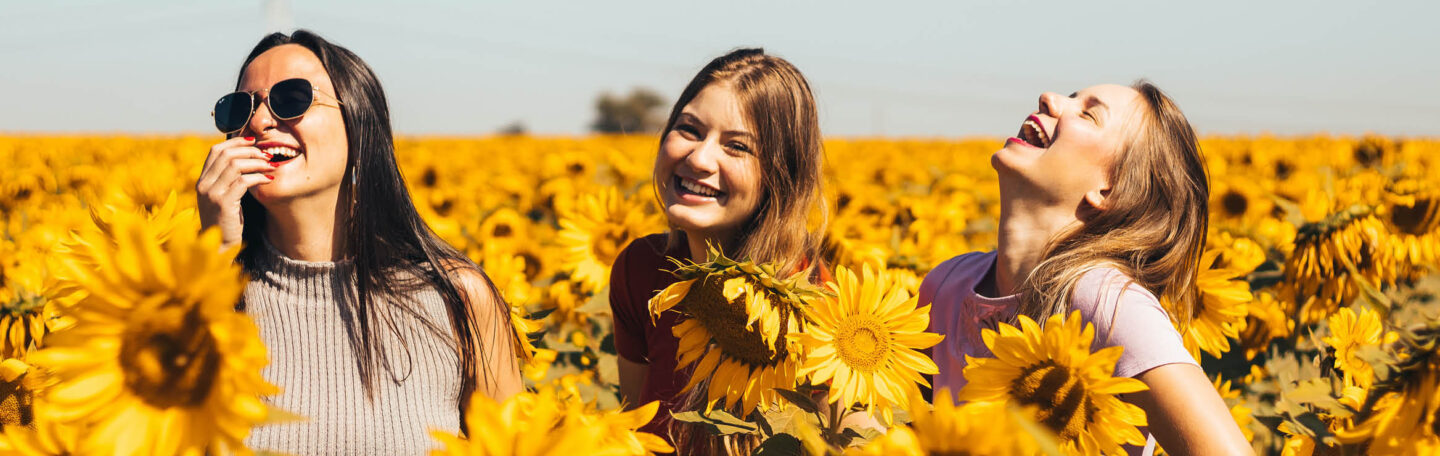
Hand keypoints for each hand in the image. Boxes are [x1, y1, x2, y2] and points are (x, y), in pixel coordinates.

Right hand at [196, 136, 275, 251]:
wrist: (219, 246)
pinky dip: (258, 177)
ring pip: (236, 165)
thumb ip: (229, 179)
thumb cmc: (227, 221)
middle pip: (227, 154)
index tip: (254, 142)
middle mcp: (203, 184)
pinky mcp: (223, 203)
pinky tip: (269, 180)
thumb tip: (246, 159)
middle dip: (250, 151)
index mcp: (202, 180)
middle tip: (267, 154)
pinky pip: (243, 181)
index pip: (216, 150)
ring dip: (257, 163)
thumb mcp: (224, 196)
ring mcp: (211, 193)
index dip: (236, 142)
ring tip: (271, 165)